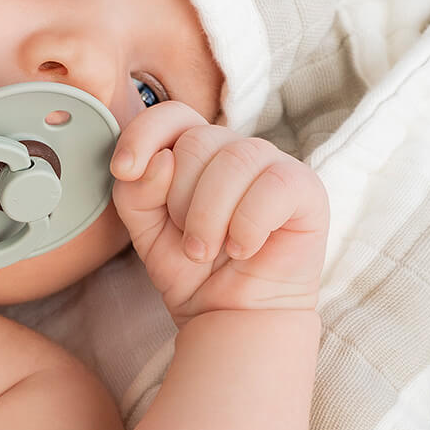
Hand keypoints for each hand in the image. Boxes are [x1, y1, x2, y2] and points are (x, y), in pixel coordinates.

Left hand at [110, 102, 327, 325]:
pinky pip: (273, 186)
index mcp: (194, 148)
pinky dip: (248, 224)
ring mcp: (271, 164)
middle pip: (196, 141)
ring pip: (233, 160)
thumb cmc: (189, 268)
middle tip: (188, 242)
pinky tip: (243, 249)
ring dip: (209, 217)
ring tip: (207, 251)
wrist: (230, 315)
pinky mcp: (305, 189)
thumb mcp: (144, 228)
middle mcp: (233, 148)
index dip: (143, 135)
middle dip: (179, 199)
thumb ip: (136, 190)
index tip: (124, 170)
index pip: (170, 114)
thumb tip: (161, 159)